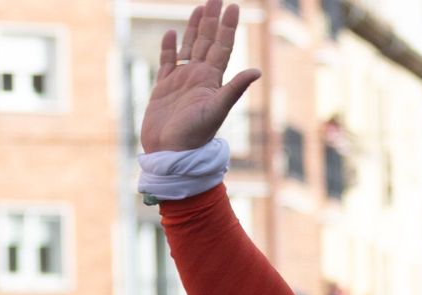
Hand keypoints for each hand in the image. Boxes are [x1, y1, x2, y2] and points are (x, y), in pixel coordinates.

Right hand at [140, 1, 261, 153]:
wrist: (170, 153)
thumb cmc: (194, 136)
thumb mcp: (216, 111)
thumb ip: (234, 90)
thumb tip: (257, 71)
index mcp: (212, 80)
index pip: (222, 46)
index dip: (227, 26)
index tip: (233, 6)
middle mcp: (198, 77)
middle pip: (206, 41)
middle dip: (211, 19)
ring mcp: (181, 81)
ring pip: (189, 47)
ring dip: (194, 28)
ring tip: (199, 8)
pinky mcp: (164, 88)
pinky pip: (167, 62)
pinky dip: (169, 47)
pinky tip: (172, 33)